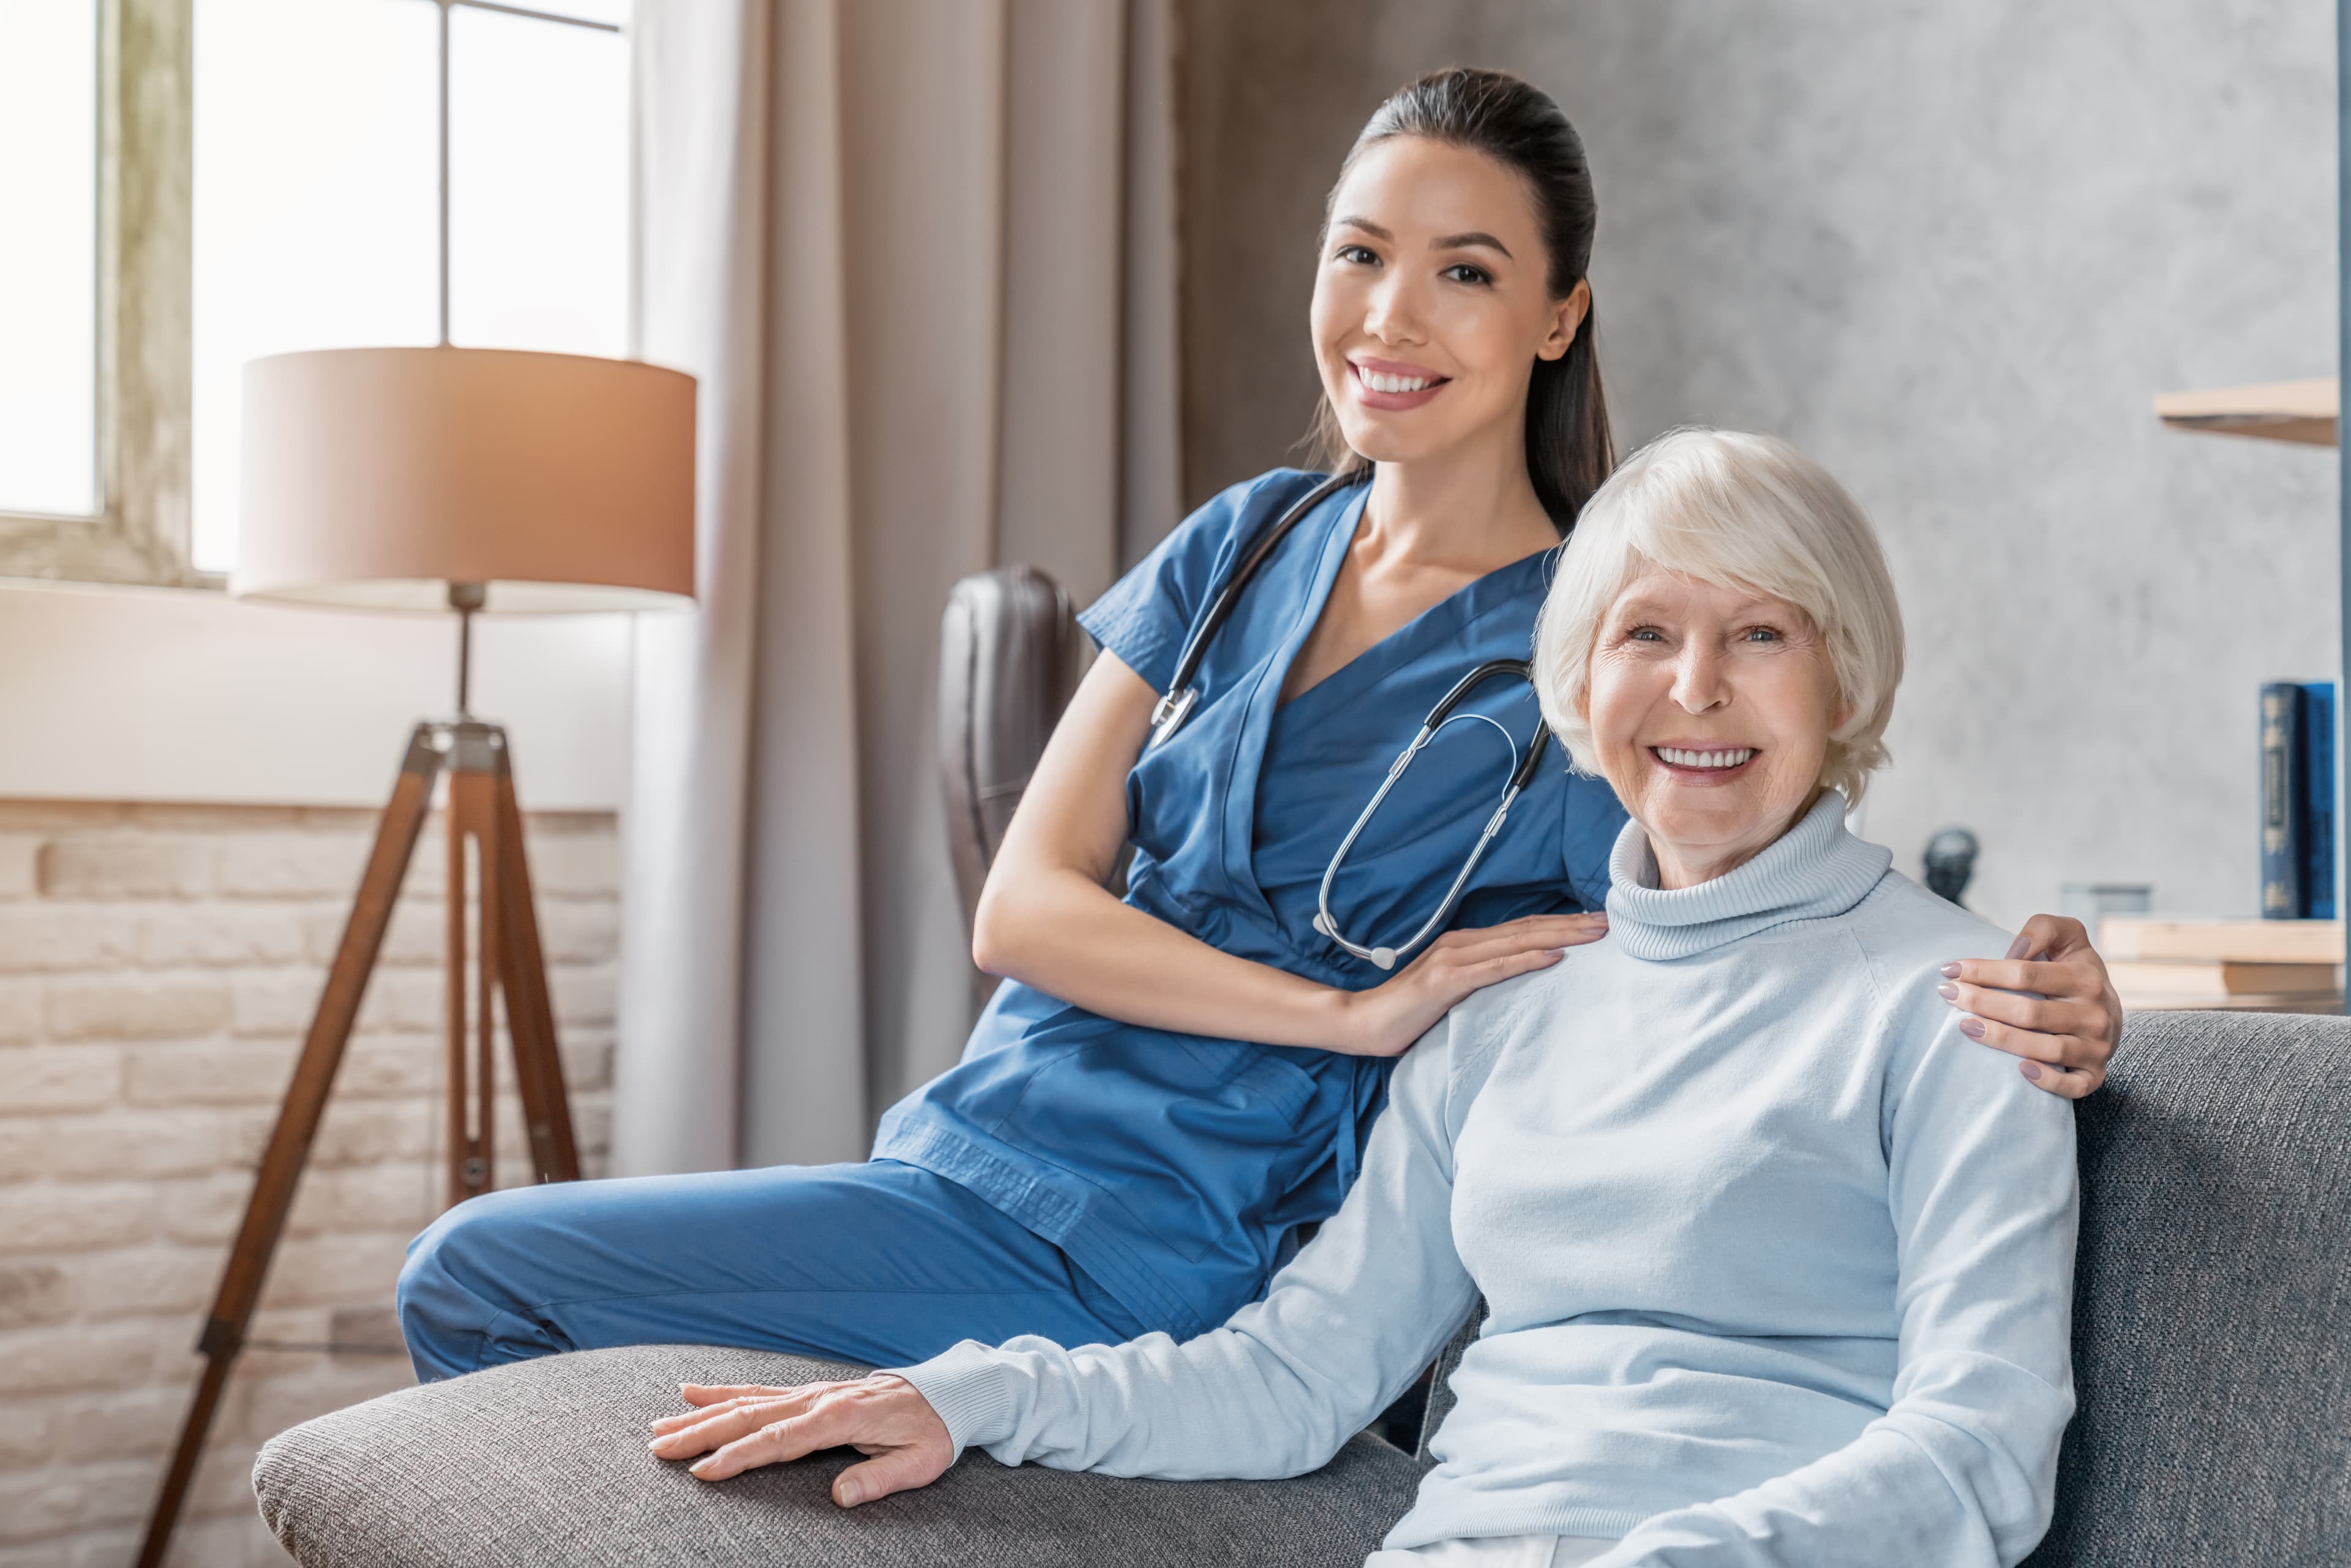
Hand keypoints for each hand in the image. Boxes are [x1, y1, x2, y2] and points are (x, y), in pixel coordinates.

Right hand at [646, 1375, 953, 1504]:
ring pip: (746, 1403)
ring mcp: (810, 1393)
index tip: (703, 1472)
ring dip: (701, 1415)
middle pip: (750, 1417)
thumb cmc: (933, 1431)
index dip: (739, 1456)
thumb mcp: (920, 1461)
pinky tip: (691, 1392)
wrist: (947, 1395)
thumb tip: (840, 1496)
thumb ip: (879, 1479)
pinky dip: (723, 1391)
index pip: (778, 1439)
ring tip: (659, 1427)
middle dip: (701, 1434)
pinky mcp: (808, 1394)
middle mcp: (817, 1400)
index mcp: (839, 1418)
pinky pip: (759, 1391)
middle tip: (657, 1450)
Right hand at [1331, 911, 1608, 1056]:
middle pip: (1526, 930)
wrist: (1361, 1022)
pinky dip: (1526, 961)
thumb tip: (1513, 982)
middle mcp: (1461, 944)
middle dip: (1570, 925)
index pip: (1520, 930)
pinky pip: (1494, 969)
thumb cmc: (1406, 1012)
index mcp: (1464, 945)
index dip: (1559, 924)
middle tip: (1609, 921)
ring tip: (1593, 934)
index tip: (1594, 922)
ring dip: (1559, 936)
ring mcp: (1452, 960)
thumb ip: (1478, 980)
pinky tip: (1553, 958)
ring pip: (1516, 942)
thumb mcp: (1449, 991)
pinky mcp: (1445, 982)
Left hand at [1937, 914, 2121, 1099]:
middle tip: (1947, 995)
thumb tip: (2015, 951)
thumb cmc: (2074, 971)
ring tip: (1965, 1026)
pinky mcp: (2095, 1074)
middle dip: (1983, 1002)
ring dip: (2002, 1039)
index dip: (1984, 970)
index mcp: (2087, 977)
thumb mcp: (2069, 937)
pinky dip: (2048, 1080)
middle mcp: (2096, 1013)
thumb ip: (2045, 928)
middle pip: (2030, 1012)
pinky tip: (2019, 1070)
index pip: (2026, 974)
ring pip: (2048, 1049)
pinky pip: (2074, 1085)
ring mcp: (2097, 1047)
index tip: (1950, 970)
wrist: (2108, 1010)